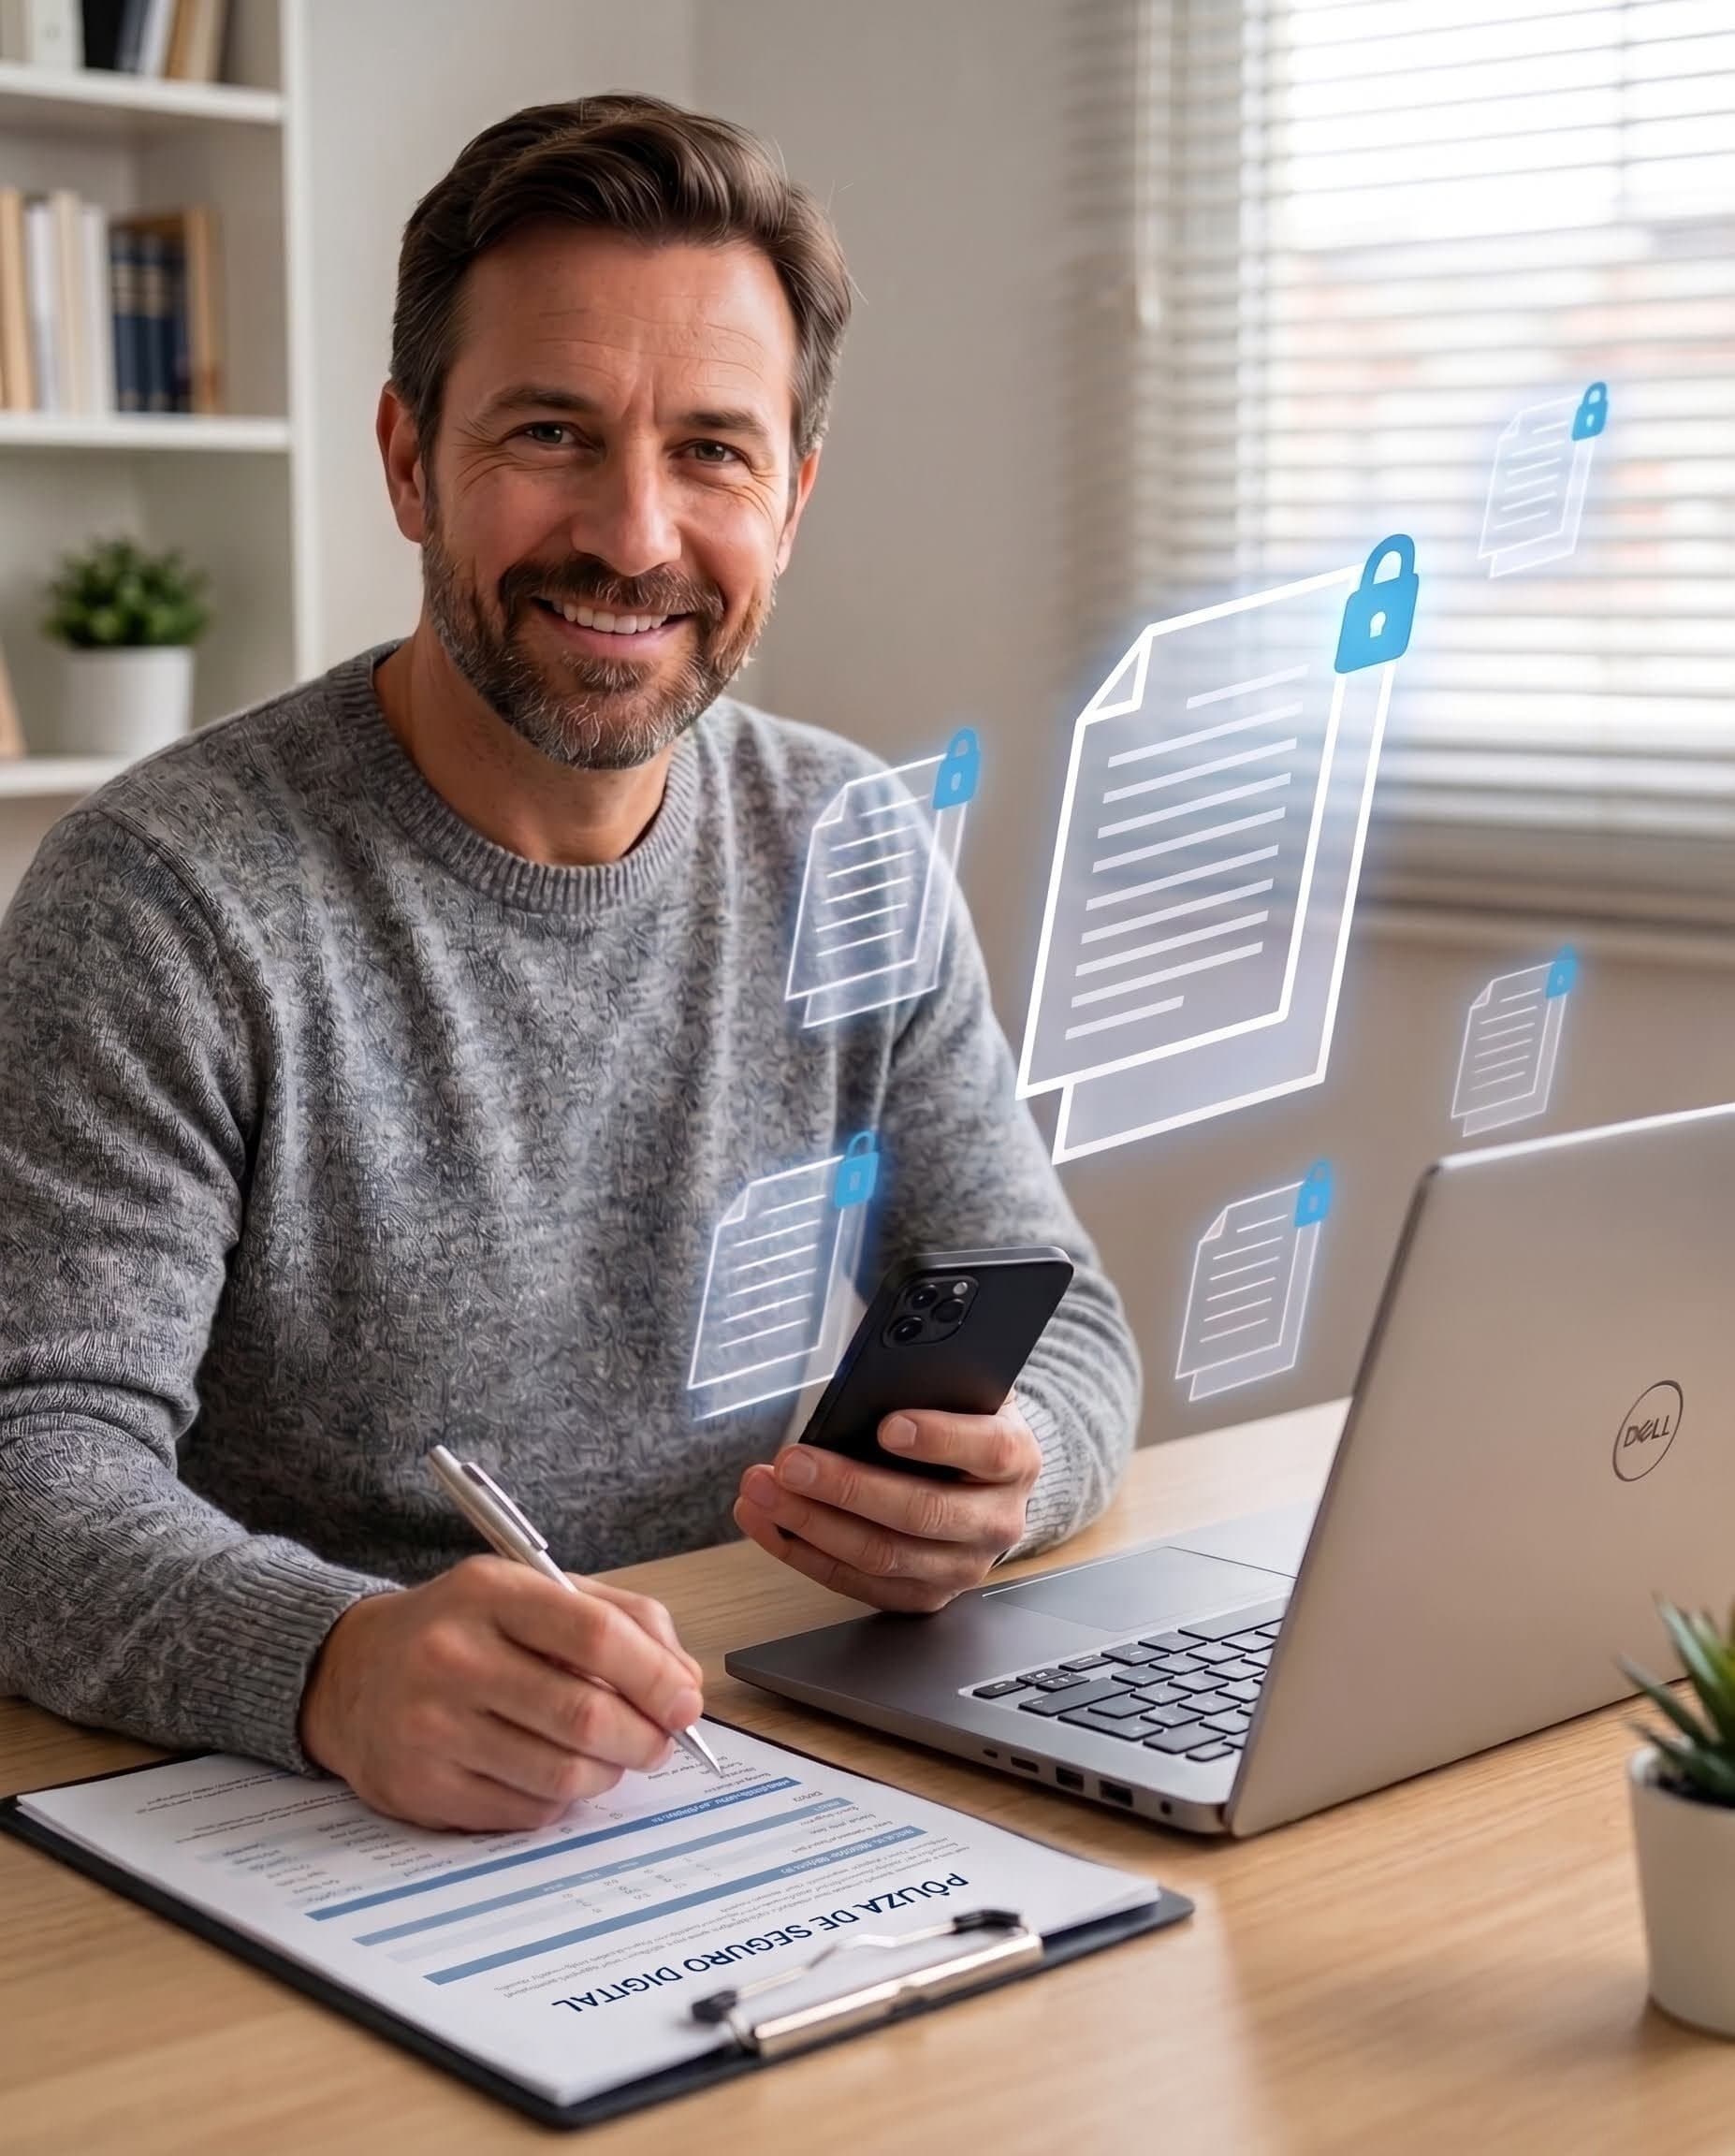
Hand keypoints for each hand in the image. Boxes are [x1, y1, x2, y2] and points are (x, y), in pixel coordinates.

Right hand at [298, 1557, 705, 1831]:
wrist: (348, 1674)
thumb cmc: (462, 1629)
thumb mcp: (531, 1591)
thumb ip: (619, 1619)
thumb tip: (684, 1682)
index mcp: (489, 1593)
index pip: (595, 1635)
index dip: (656, 1676)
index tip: (685, 1701)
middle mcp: (452, 1657)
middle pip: (585, 1714)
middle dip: (645, 1737)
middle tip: (660, 1740)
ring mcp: (432, 1728)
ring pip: (563, 1773)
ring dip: (608, 1772)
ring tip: (610, 1755)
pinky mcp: (422, 1789)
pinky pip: (527, 1811)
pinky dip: (560, 1799)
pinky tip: (551, 1771)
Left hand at [732, 1399, 1041, 1612]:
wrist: (982, 1481)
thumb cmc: (958, 1423)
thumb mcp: (958, 1391)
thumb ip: (928, 1385)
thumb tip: (868, 1383)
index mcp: (1015, 1459)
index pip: (989, 1451)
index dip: (939, 1439)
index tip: (886, 1425)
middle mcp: (997, 1520)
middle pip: (924, 1512)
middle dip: (847, 1487)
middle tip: (792, 1463)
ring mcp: (963, 1567)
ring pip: (883, 1556)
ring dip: (811, 1524)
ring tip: (762, 1490)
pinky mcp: (925, 1596)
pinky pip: (858, 1584)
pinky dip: (803, 1554)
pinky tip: (768, 1523)